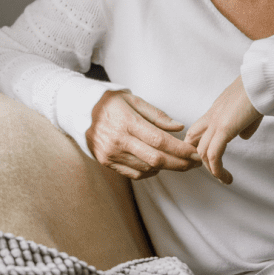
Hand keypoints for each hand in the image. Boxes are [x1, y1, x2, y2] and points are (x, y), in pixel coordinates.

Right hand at [86, 89, 202, 179]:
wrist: (78, 110)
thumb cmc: (109, 103)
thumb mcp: (133, 100)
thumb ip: (157, 115)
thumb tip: (179, 128)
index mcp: (127, 122)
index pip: (160, 141)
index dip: (181, 150)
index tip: (195, 152)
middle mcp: (118, 141)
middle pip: (157, 159)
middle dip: (180, 163)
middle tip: (195, 163)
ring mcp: (111, 154)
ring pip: (147, 168)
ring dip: (167, 168)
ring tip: (180, 162)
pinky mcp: (107, 162)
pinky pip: (135, 174)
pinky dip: (151, 172)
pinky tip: (159, 165)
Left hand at [185, 76, 262, 184]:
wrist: (264, 81)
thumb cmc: (261, 91)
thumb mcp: (250, 110)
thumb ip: (245, 124)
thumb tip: (242, 136)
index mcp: (216, 109)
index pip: (197, 130)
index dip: (196, 145)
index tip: (206, 159)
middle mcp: (212, 115)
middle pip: (193, 140)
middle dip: (198, 159)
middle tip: (213, 172)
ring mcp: (216, 122)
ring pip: (202, 151)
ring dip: (211, 169)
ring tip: (224, 178)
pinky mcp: (224, 128)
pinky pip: (214, 154)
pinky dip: (216, 169)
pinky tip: (224, 177)